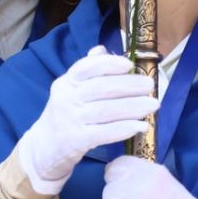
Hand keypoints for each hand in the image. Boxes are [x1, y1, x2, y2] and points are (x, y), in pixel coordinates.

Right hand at [15, 46, 159, 194]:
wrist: (44, 148)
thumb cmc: (64, 115)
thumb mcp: (70, 90)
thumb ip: (88, 71)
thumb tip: (102, 50)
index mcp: (67, 82)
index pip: (86, 67)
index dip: (109, 64)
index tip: (129, 65)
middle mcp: (66, 97)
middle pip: (101, 88)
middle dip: (129, 86)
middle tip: (150, 86)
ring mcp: (70, 119)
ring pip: (106, 110)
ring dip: (133, 107)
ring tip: (153, 105)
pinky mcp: (76, 140)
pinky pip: (104, 133)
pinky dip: (124, 128)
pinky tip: (140, 126)